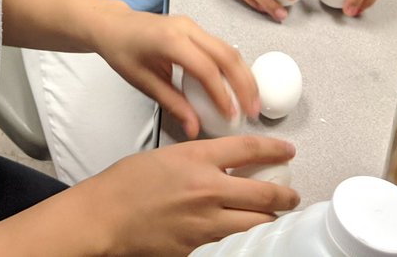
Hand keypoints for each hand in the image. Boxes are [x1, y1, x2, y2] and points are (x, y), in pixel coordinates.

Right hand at [76, 136, 299, 256]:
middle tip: (291, 194)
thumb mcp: (168, 155)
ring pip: (256, 223)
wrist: (105, 216)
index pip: (250, 150)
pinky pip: (230, 241)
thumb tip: (226, 163)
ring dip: (269, 219)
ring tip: (273, 216)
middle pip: (265, 194)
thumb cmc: (126, 184)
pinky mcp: (198, 247)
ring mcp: (204, 222)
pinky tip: (241, 232)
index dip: (276, 150)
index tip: (288, 151)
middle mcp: (207, 189)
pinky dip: (240, 235)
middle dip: (286, 195)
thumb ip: (200, 158)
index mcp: (198, 159)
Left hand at [90, 5, 258, 137]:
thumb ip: (172, 104)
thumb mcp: (143, 82)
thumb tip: (195, 129)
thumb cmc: (122, 51)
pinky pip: (221, 46)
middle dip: (244, 84)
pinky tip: (239, 85)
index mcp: (170, 41)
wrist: (113, 25)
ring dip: (244, 75)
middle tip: (253, 111)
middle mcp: (187, 28)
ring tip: (252, 101)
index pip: (206, 69)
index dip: (222, 94)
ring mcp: (193, 25)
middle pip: (226, 55)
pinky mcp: (195, 28)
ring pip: (228, 48)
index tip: (231, 116)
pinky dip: (234, 67)